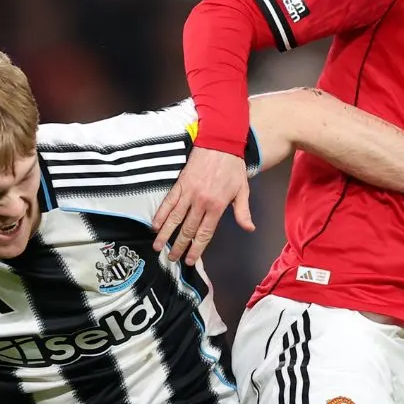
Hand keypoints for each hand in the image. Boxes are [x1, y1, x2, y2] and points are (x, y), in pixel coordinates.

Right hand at [153, 148, 253, 265]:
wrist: (220, 143)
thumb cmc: (233, 167)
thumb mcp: (243, 190)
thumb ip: (242, 211)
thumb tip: (249, 228)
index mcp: (217, 206)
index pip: (204, 233)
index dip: (196, 249)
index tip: (190, 261)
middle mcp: (201, 202)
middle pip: (187, 229)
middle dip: (179, 246)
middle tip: (172, 259)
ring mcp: (188, 193)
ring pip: (174, 218)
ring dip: (165, 234)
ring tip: (157, 247)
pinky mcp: (180, 184)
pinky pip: (168, 202)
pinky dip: (161, 214)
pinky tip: (155, 226)